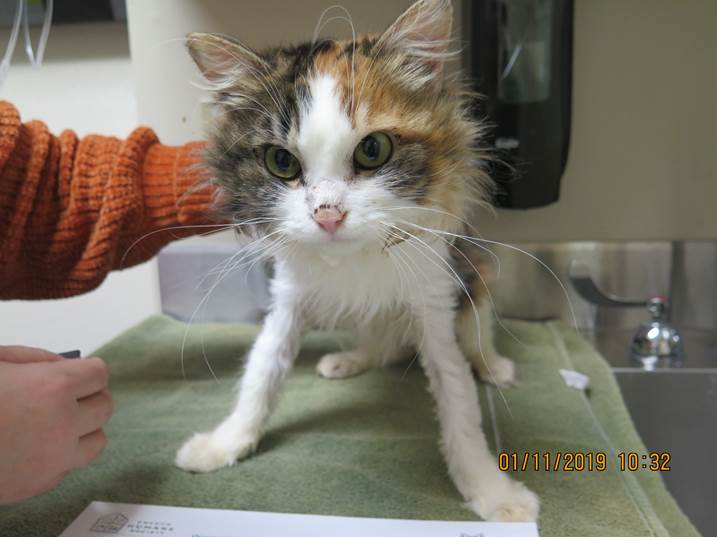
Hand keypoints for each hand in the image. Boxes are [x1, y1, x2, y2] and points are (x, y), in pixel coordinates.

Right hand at [0, 346, 111, 503]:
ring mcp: (53, 459)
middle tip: (66, 396)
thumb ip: (34, 359)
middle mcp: (62, 424)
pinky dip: (57, 456)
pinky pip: (66, 467)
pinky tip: (32, 447)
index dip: (86, 371)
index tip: (75, 373)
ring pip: (96, 442)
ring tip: (56, 423)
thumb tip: (64, 363)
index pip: (99, 374)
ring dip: (82, 430)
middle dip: (88, 398)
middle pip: (104, 407)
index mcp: (53, 387)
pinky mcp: (38, 484)